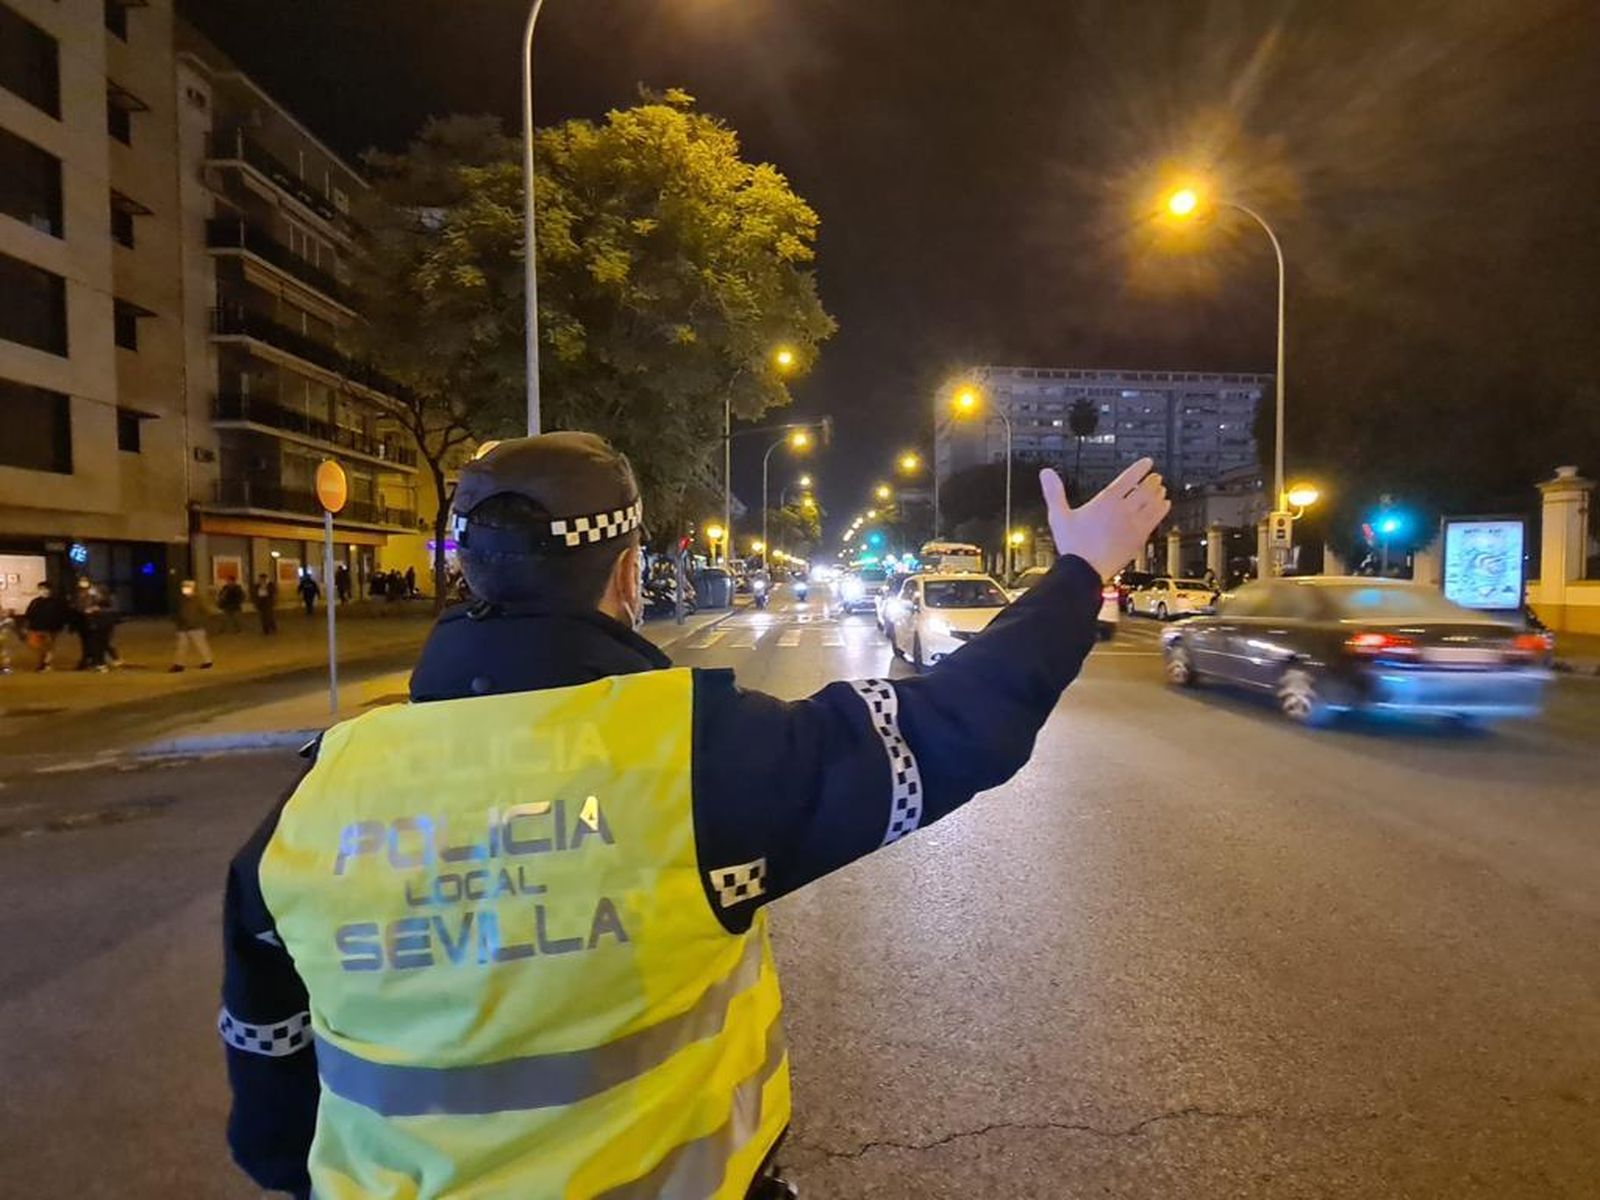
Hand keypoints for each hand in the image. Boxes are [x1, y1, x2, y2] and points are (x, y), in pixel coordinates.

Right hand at [1039, 458, 1169, 578]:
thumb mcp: (1059, 515)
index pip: (1128, 478)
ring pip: (1153, 503)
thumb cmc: (1073, 546)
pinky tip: (1164, 507)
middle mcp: (1123, 510)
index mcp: (1106, 501)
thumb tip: (1046, 474)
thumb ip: (1054, 492)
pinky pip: (1156, 519)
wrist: (1084, 570)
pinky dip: (1162, 510)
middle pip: (1145, 489)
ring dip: (1158, 494)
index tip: (1147, 463)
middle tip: (1156, 476)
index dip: (1140, 468)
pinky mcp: (1139, 538)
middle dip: (1152, 481)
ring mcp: (1133, 525)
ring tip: (1162, 489)